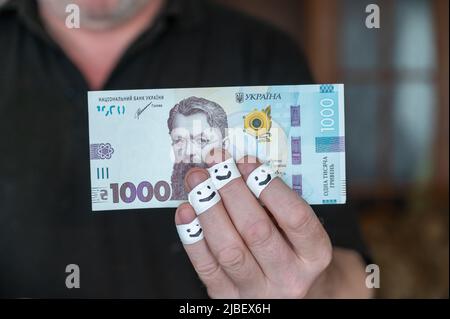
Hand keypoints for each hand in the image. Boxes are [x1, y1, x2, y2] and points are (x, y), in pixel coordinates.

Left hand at [175, 149, 366, 297]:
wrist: (290, 292)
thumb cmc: (292, 251)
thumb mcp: (298, 229)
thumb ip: (275, 204)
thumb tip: (237, 170)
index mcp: (315, 254)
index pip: (295, 217)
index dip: (269, 186)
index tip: (247, 163)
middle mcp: (290, 277)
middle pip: (257, 231)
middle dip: (232, 192)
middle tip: (215, 166)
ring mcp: (258, 292)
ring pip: (229, 250)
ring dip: (208, 210)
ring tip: (197, 183)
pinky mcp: (228, 298)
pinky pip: (206, 267)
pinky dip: (192, 237)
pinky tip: (186, 212)